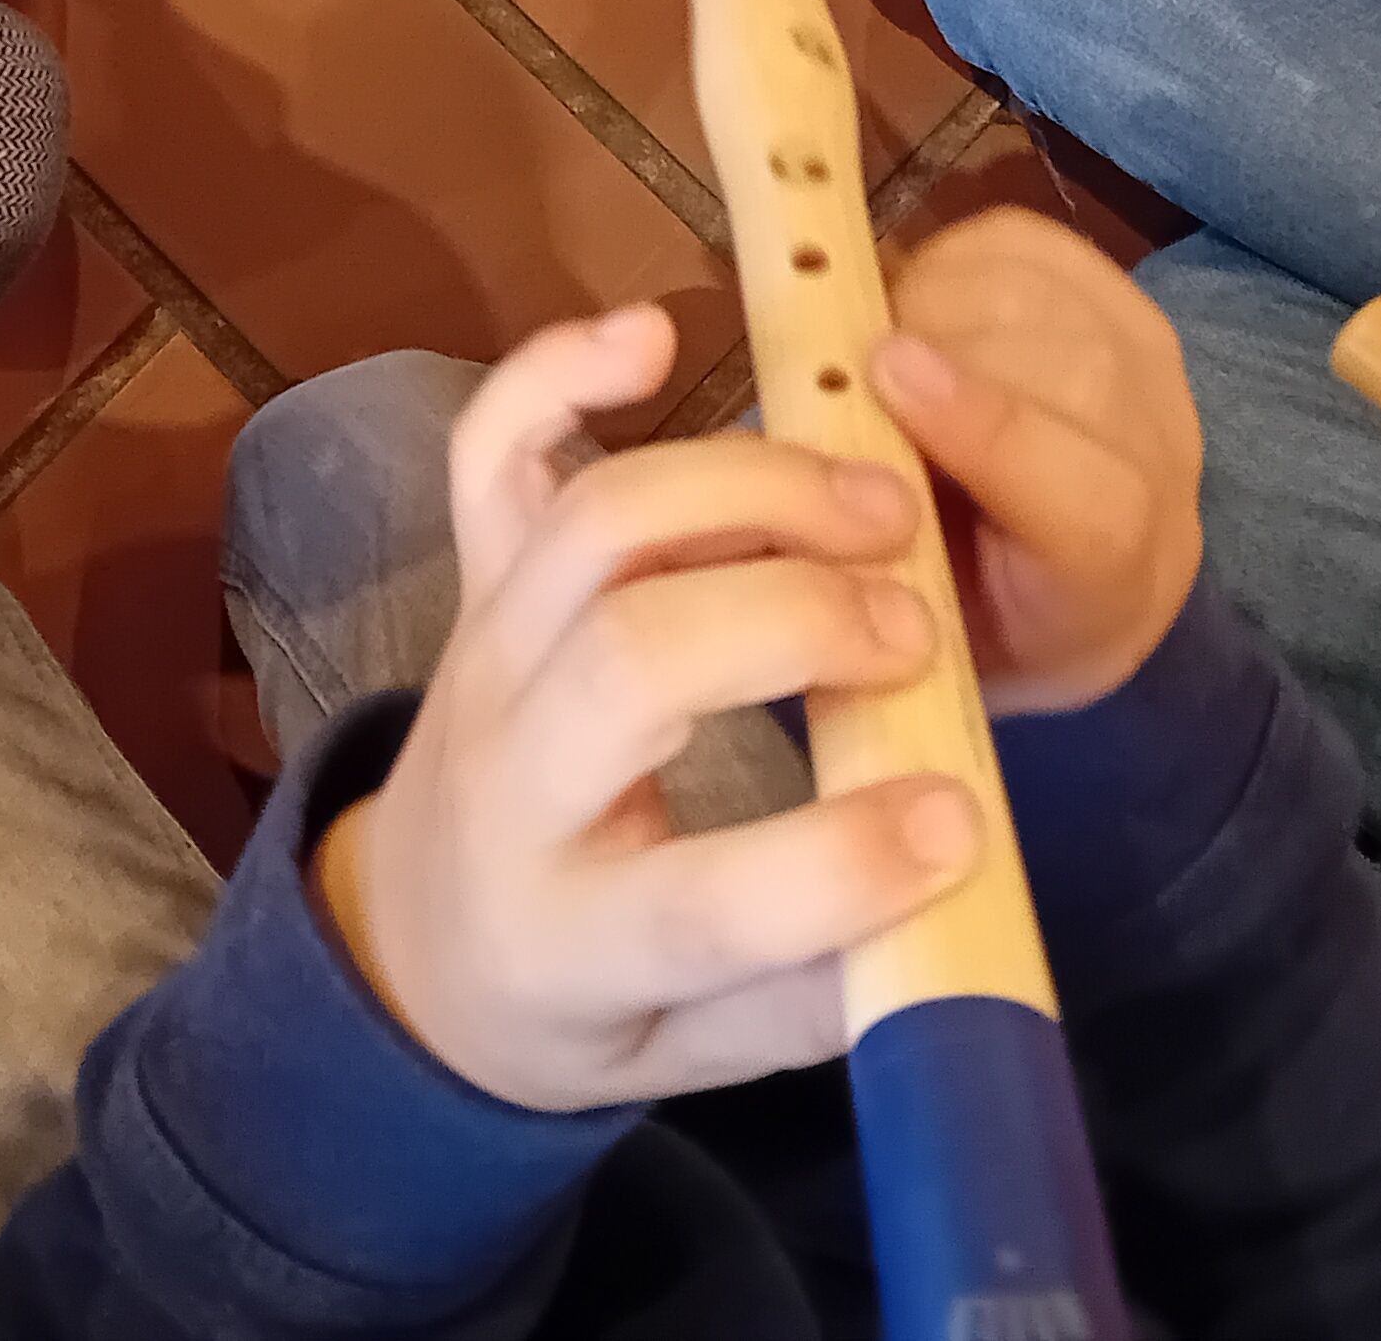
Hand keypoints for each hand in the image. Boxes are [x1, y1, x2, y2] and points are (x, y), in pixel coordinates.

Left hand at [320, 305, 979, 1112]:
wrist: (423, 935)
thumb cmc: (588, 996)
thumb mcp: (693, 1047)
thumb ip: (818, 995)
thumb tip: (953, 915)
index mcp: (564, 934)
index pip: (696, 903)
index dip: (840, 864)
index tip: (957, 818)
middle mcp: (506, 778)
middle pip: (633, 660)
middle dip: (795, 620)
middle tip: (917, 623)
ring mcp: (483, 654)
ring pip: (591, 529)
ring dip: (746, 491)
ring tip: (883, 506)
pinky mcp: (479, 579)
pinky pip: (493, 453)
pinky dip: (556, 373)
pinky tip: (658, 334)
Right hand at [866, 205, 1205, 712]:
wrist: (1078, 585)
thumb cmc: (971, 613)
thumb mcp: (911, 636)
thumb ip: (860, 573)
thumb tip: (765, 495)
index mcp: (1113, 574)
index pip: (1078, 491)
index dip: (983, 423)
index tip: (885, 374)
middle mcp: (1161, 464)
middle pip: (1058, 367)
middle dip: (931, 344)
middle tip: (836, 365)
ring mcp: (1151, 372)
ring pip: (1036, 294)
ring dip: (929, 301)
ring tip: (874, 349)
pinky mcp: (1122, 299)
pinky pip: (1026, 244)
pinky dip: (949, 259)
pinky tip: (917, 308)